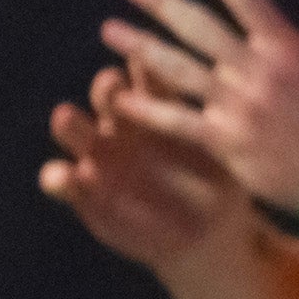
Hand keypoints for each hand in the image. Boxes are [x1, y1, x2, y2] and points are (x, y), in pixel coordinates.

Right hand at [43, 62, 257, 281]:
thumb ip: (217, 121)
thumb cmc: (219, 188)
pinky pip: (63, 182)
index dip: (141, 65)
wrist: (205, 240)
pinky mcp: (85, 194)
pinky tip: (60, 176)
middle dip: (105, 89)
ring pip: (75, 131)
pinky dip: (57, 177)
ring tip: (65, 117)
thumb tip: (241, 77)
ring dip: (69, 123)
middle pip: (106, 97)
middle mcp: (123, 126)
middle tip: (111, 85)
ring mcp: (100, 158)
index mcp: (156, 108)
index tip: (144, 58)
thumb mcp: (222, 150)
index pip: (143, 76)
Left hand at [100, 0, 298, 210]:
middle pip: (199, 26)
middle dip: (160, 2)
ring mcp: (237, 104)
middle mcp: (257, 69)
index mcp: (288, 48)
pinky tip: (118, 97)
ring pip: (179, 68)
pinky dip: (146, 108)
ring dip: (140, 47)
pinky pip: (176, 120)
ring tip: (108, 30)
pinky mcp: (224, 140)